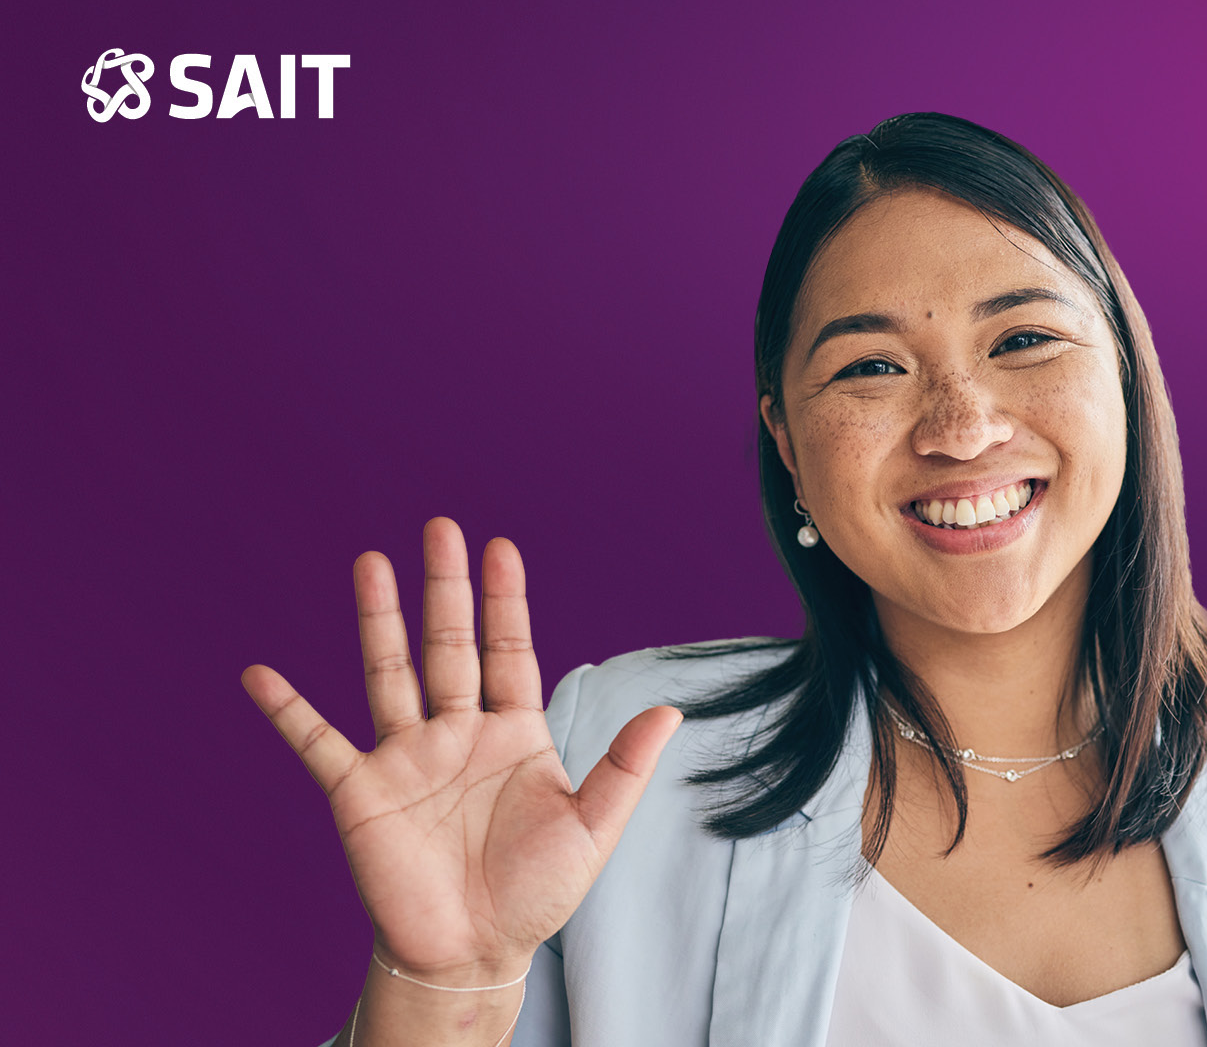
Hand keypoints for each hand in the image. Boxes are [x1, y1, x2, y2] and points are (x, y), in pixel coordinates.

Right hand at [242, 517, 679, 978]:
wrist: (475, 954)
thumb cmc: (536, 894)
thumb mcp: (592, 828)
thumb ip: (625, 767)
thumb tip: (672, 711)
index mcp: (513, 735)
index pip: (508, 652)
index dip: (504, 602)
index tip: (501, 546)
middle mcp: (457, 735)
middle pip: (449, 645)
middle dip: (446, 588)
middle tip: (441, 527)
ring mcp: (406, 759)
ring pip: (389, 673)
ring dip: (378, 620)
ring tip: (370, 562)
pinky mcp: (361, 794)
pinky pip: (318, 743)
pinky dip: (289, 710)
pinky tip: (259, 674)